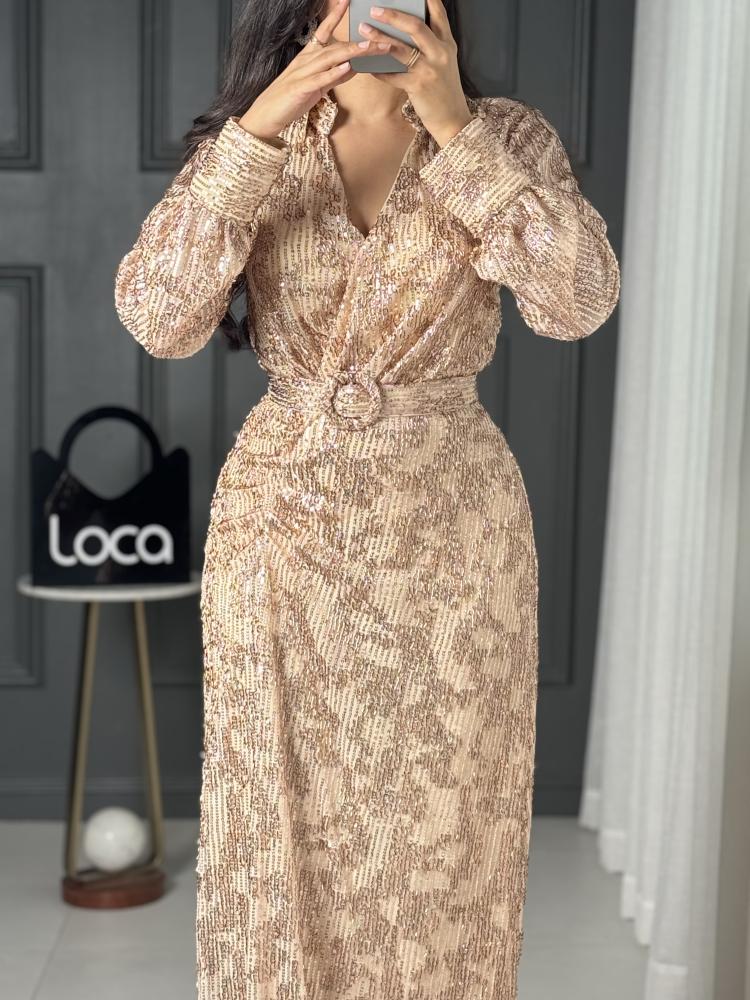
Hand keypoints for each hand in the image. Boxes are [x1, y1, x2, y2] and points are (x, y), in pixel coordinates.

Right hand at [238, 0, 391, 142]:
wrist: (266, 115)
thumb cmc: (290, 101)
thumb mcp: (316, 87)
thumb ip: (334, 77)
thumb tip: (351, 68)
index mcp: (307, 58)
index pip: (323, 33)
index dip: (334, 16)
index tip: (347, 1)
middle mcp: (305, 61)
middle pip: (335, 47)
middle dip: (358, 43)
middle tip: (380, 39)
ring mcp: (302, 74)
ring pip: (329, 59)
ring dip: (350, 52)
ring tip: (368, 47)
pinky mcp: (301, 89)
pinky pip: (320, 79)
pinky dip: (334, 73)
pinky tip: (347, 67)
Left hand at [361, 0, 472, 146]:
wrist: (453, 119)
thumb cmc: (445, 90)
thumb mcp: (445, 62)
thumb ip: (433, 44)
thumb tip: (409, 29)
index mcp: (447, 44)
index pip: (438, 14)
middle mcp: (439, 53)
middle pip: (415, 26)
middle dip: (393, 15)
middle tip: (374, 9)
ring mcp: (428, 70)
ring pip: (400, 49)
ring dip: (379, 38)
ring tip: (364, 29)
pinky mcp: (418, 86)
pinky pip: (393, 75)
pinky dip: (380, 71)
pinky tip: (368, 67)